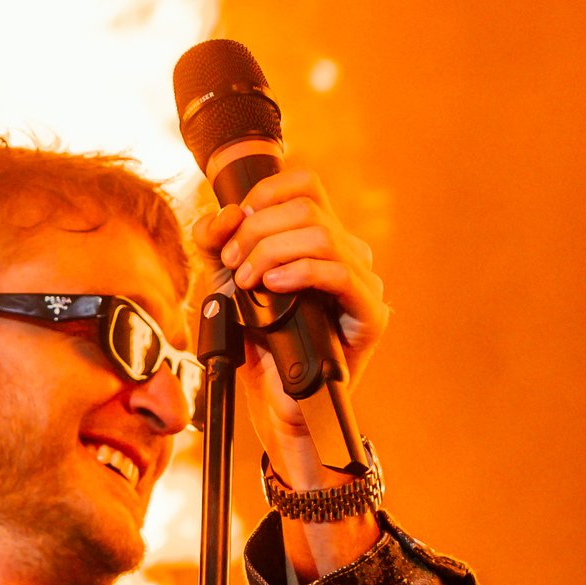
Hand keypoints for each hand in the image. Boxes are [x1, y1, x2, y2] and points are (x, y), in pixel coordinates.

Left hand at [188, 162, 388, 376]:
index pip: (306, 185)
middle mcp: (349, 252)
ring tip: (248, 279)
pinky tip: (274, 285)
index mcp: (322, 238)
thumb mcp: (223, 282)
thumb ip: (215, 243)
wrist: (274, 400)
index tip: (235, 227)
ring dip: (272, 251)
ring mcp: (364, 282)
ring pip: (322, 236)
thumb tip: (226, 214)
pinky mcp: (370, 314)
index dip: (266, 194)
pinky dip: (301, 272)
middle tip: (232, 263)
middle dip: (257, 230)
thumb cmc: (257, 341)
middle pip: (307, 208)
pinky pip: (341, 275)